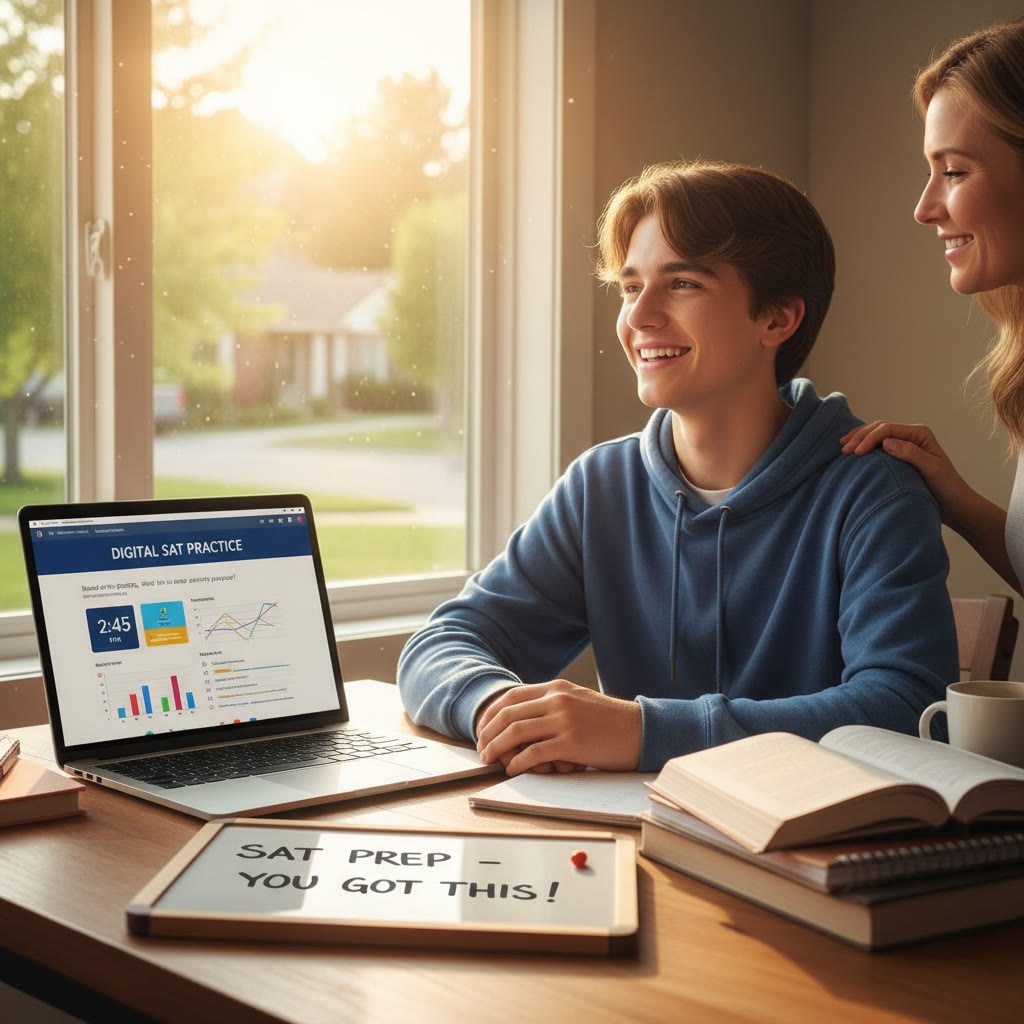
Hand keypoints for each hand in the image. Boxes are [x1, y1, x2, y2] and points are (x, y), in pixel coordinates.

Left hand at [475, 679, 642, 775]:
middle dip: (488, 732)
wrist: (640, 730)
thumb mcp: (579, 701)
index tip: (483, 728)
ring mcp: (564, 720)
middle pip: (508, 713)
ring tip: (488, 758)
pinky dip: (518, 762)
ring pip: (516, 731)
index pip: (511, 696)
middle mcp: (557, 699)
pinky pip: (534, 752)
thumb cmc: (610, 721)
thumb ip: (553, 703)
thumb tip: (524, 717)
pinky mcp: (572, 742)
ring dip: (496, 747)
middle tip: (481, 747)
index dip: (491, 713)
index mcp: (557, 688)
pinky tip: (513, 769)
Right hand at [838, 421, 968, 525]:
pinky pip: (878, 445)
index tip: (855, 453)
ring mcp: (905, 444)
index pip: (886, 429)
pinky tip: (854, 451)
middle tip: (843, 449)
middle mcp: (912, 435)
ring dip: (859, 439)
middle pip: (879, 428)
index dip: (868, 438)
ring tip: (843, 447)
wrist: (955, 504)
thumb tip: (886, 442)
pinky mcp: (900, 455)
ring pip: (876, 434)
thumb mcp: (931, 469)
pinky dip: (864, 446)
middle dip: (859, 436)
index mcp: (919, 433)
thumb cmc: (946, 488)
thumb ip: (910, 453)